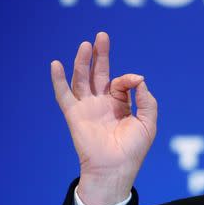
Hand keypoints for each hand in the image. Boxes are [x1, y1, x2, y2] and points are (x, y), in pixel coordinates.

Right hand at [51, 32, 156, 204]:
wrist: (116, 168)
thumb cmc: (133, 149)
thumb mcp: (148, 122)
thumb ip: (146, 100)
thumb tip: (139, 79)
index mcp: (120, 104)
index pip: (121, 82)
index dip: (128, 78)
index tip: (136, 80)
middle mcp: (102, 103)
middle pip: (99, 74)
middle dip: (100, 55)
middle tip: (101, 36)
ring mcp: (88, 108)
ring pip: (82, 79)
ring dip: (82, 62)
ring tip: (86, 45)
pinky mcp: (74, 115)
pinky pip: (63, 95)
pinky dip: (58, 80)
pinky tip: (55, 64)